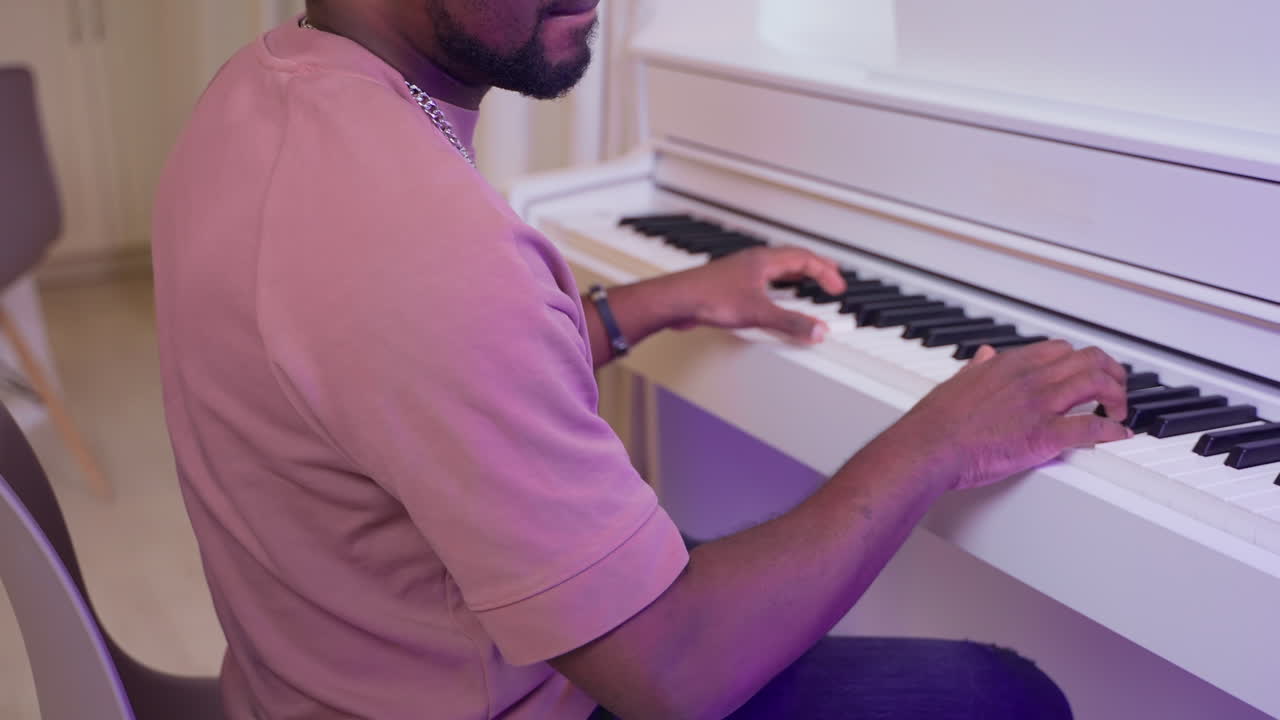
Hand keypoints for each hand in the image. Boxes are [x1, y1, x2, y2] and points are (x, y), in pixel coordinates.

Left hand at [669, 247, 845, 342]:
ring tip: (809, 287)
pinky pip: (763, 282)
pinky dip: (778, 288)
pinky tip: (774, 302)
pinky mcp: (730, 286)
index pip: (805, 258)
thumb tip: (817, 330)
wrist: (675, 300)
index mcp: (764, 260)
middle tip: (831, 278)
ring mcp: (741, 272)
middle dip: (815, 269)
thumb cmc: (708, 296)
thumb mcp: (757, 313)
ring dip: (797, 277)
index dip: (826, 272)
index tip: (839, 287)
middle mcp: (754, 261)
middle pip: (793, 259)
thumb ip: (790, 322)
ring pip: (777, 269)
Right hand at [888, 340, 1130, 490]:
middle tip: (1114, 389)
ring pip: (1098, 384)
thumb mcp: (957, 382)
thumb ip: (977, 368)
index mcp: (1010, 365)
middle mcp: (1030, 379)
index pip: (1060, 349)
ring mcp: (1041, 405)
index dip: (1079, 360)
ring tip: (1118, 410)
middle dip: (1110, 372)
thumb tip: (984, 357)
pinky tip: (1118, 435)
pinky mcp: (1046, 435)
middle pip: (1088, 360)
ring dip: (1117, 396)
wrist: (929, 446)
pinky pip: (1092, 427)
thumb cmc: (937, 422)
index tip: (1085, 373)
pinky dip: (1112, 430)